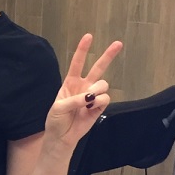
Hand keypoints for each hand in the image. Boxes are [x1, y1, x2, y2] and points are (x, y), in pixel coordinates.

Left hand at [45, 34, 122, 149]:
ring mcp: (92, 96)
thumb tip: (90, 97)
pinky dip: (99, 102)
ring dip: (97, 90)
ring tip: (88, 100)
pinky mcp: (99, 107)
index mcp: (70, 83)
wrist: (61, 138)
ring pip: (103, 84)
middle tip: (118, 44)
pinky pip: (106, 98)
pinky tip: (90, 108)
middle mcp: (83, 87)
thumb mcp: (58, 107)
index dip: (83, 50)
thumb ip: (73, 99)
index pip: (77, 63)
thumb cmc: (56, 120)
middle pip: (98, 67)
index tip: (88, 36)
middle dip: (108, 55)